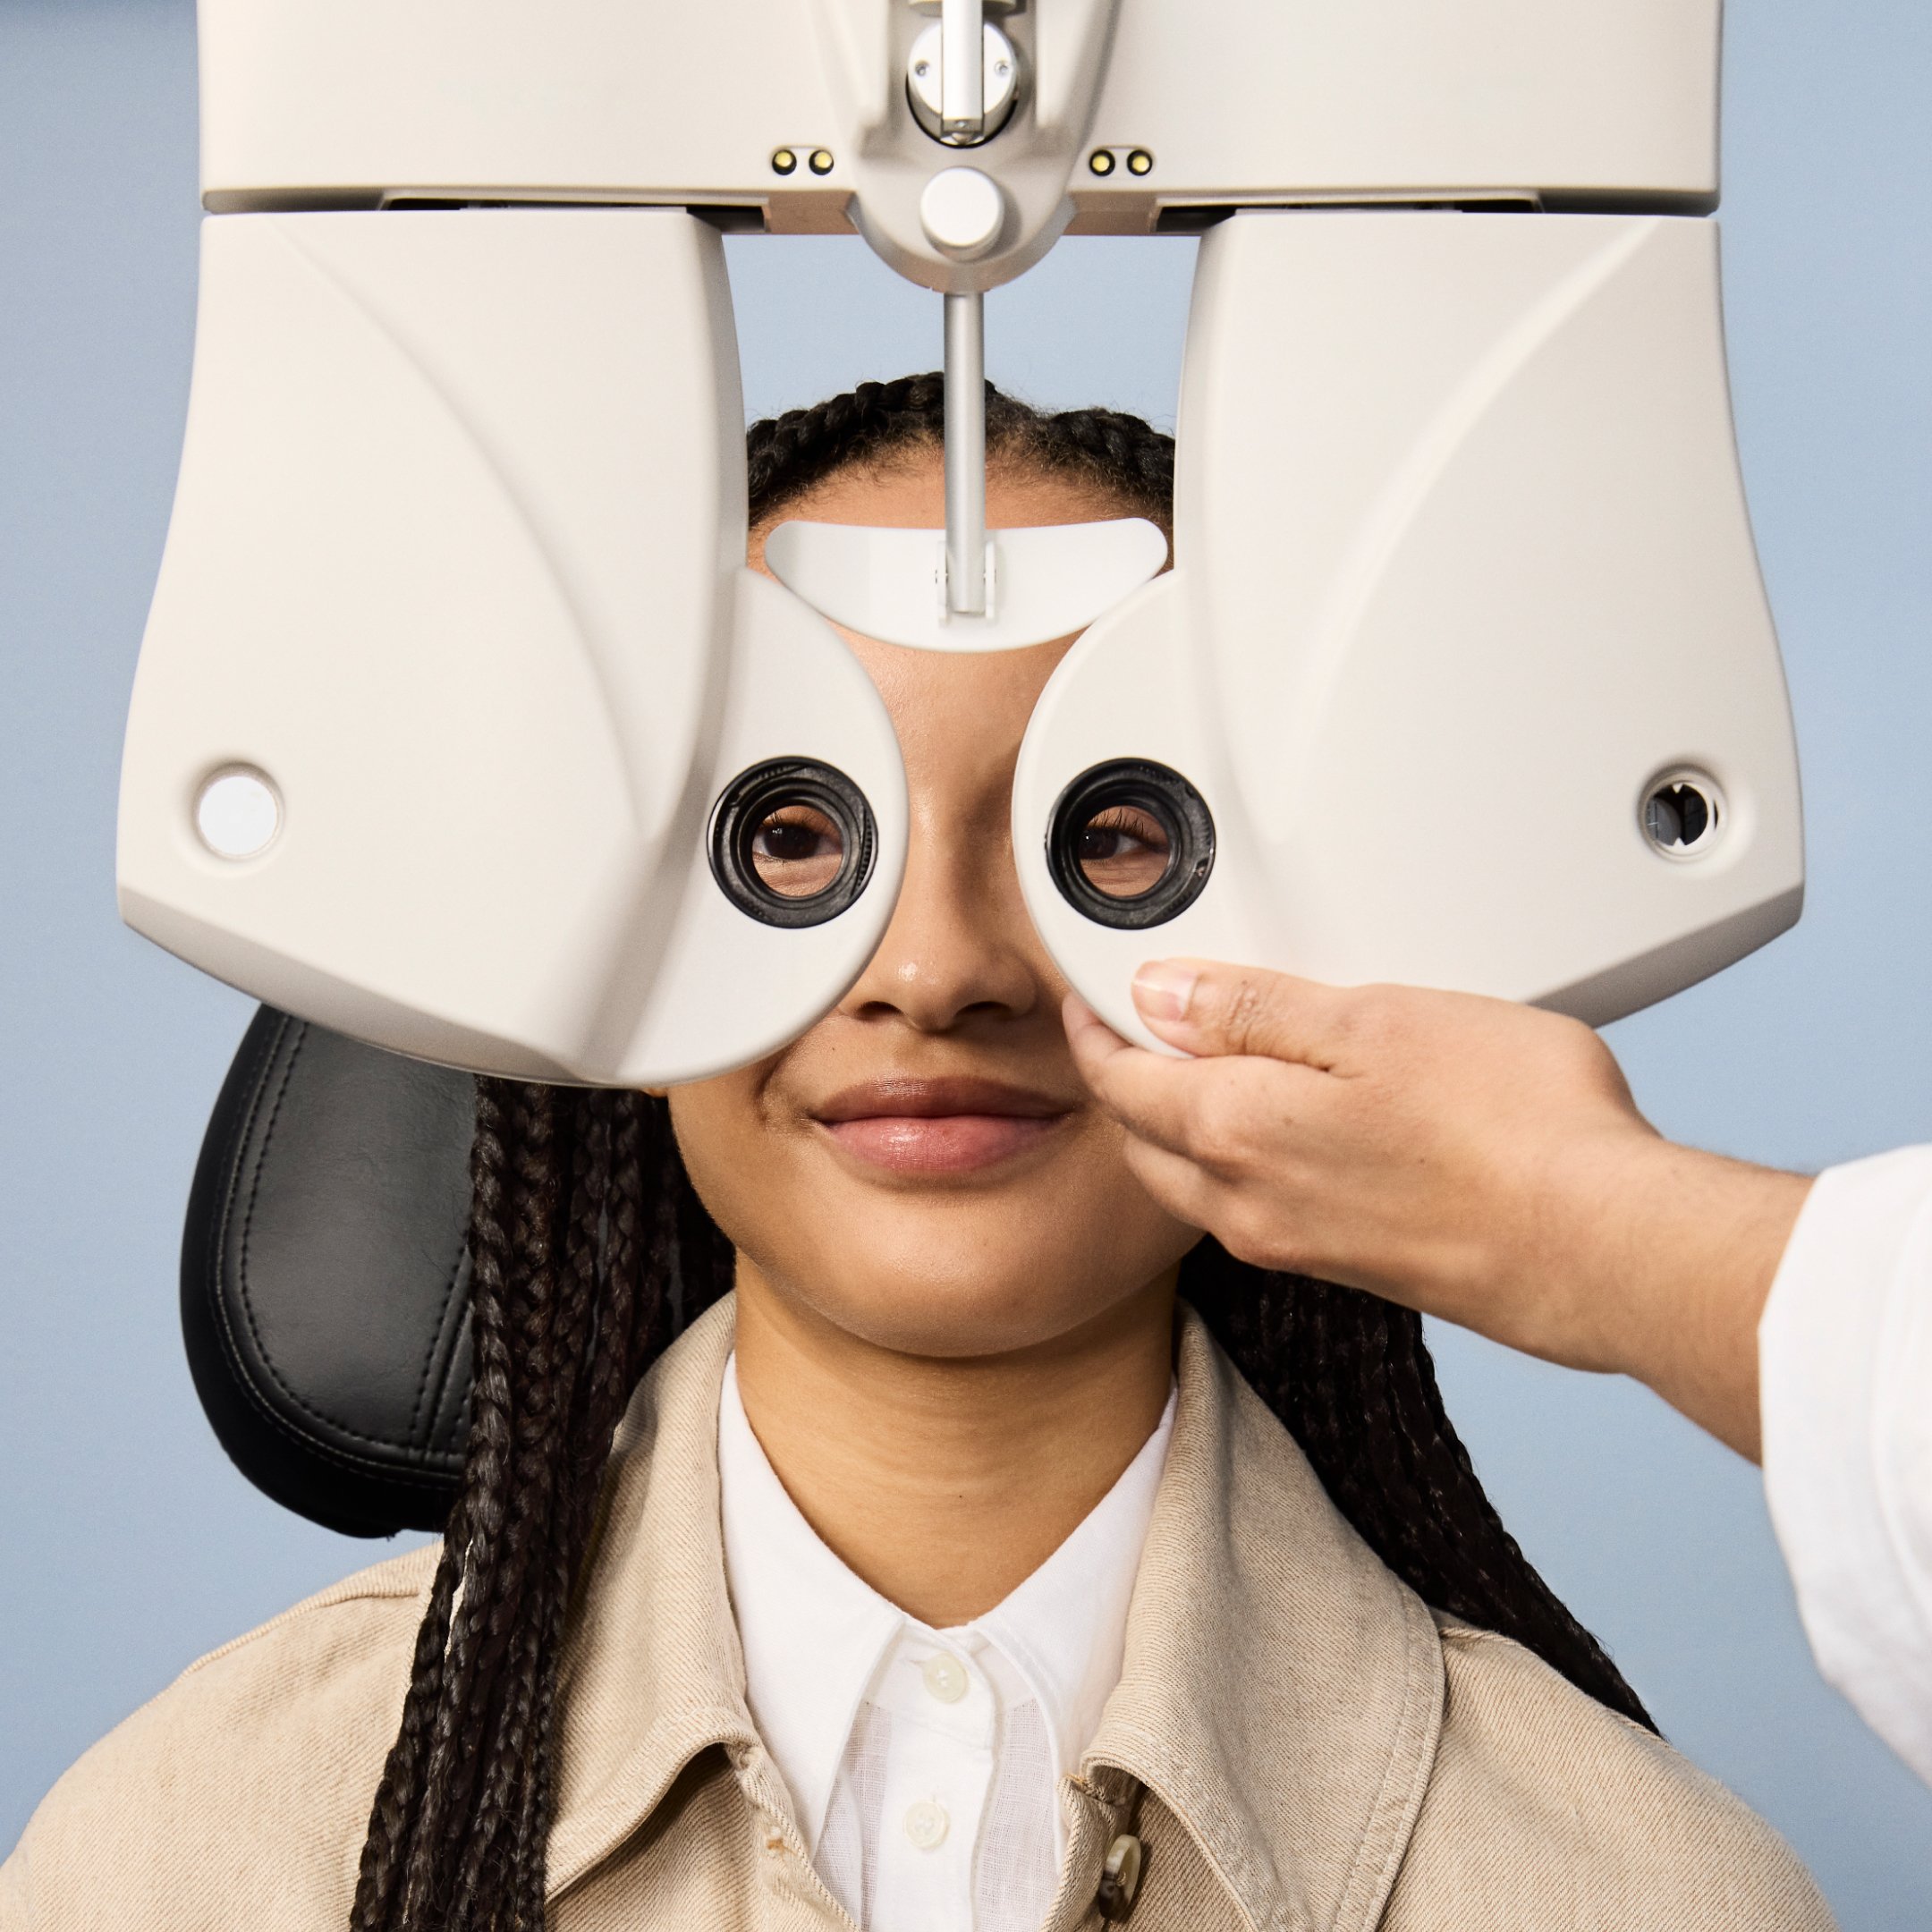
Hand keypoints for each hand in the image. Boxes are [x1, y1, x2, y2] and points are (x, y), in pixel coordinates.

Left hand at [1064, 962, 1811, 1459]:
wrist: (1601, 1247)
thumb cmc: (1508, 1129)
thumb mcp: (1371, 1021)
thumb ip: (1254, 1010)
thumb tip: (1159, 996)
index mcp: (1235, 1133)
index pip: (1120, 1084)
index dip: (1094, 1034)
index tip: (1089, 1000)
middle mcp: (1251, 1206)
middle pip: (1145, 1142)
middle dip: (1124, 1086)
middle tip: (1130, 1031)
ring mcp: (1301, 1246)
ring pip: (1197, 1184)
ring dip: (1179, 1130)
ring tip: (1203, 1072)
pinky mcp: (1353, 1268)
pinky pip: (1256, 1211)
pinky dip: (1241, 1165)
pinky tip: (1287, 1133)